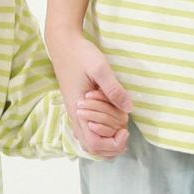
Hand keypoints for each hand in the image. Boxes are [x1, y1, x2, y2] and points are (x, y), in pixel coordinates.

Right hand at [48, 30, 131, 156]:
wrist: (64, 44)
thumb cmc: (81, 55)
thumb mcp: (100, 68)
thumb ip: (113, 89)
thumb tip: (129, 109)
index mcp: (79, 111)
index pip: (94, 144)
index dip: (112, 144)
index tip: (125, 129)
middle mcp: (76, 117)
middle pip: (92, 148)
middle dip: (112, 146)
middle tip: (125, 130)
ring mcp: (76, 113)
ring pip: (90, 140)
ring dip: (107, 139)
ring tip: (121, 126)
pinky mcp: (78, 108)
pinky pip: (89, 130)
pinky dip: (102, 131)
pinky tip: (113, 119)